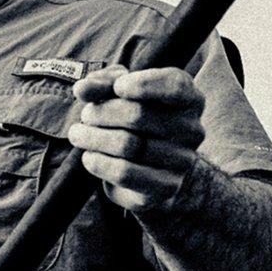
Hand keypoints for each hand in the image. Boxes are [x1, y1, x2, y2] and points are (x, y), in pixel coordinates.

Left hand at [68, 66, 205, 216]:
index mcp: (191, 99)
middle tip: (86, 115)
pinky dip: (98, 162)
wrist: (146, 169)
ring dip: (92, 137)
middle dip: (101, 112)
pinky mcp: (165, 187)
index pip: (174, 85)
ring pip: (126, 144)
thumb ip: (103, 82)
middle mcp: (193, 130)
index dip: (141, 83)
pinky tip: (89, 157)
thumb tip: (82, 88)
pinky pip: (124, 173)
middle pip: (138, 115)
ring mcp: (182, 161)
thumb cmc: (133, 119)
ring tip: (79, 135)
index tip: (117, 87)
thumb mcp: (120, 92)